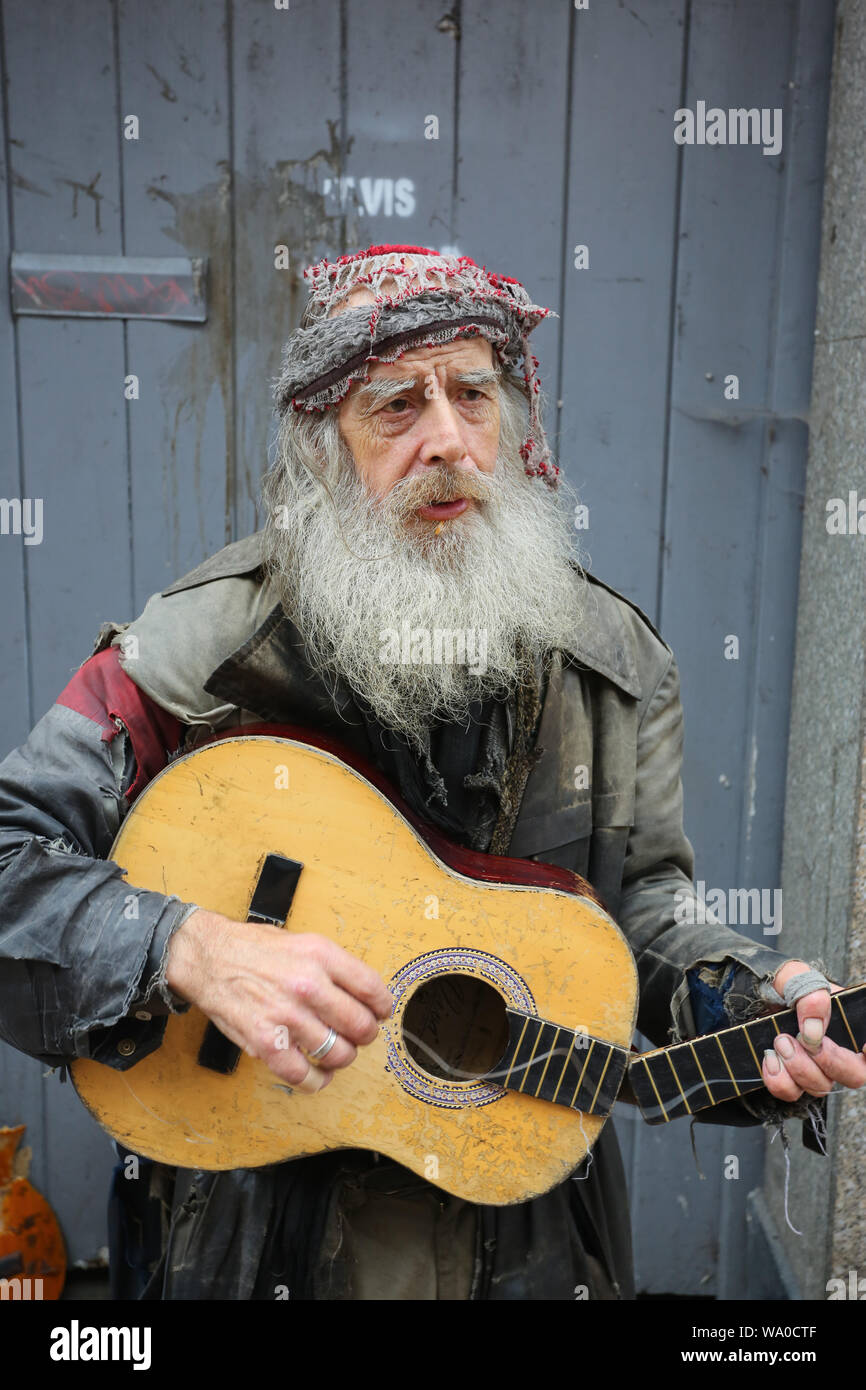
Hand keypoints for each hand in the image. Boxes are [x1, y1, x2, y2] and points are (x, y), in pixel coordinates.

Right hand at [165, 908, 392, 1093]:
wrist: (209, 958)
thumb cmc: (254, 949)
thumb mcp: (303, 942)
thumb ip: (335, 967)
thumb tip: (366, 995)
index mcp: (321, 956)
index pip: (372, 989)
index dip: (383, 1007)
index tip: (381, 1013)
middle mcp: (307, 985)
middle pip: (360, 1026)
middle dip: (365, 1034)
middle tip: (358, 1034)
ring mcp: (287, 1016)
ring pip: (338, 1054)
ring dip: (342, 1057)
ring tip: (335, 1050)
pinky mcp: (266, 1043)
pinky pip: (303, 1076)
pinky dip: (316, 1081)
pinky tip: (317, 1073)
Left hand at [760, 958, 865, 1101]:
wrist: (754, 995)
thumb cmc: (782, 985)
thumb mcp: (796, 976)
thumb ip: (811, 995)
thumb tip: (813, 1029)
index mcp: (849, 1023)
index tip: (864, 1046)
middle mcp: (840, 1050)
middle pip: (855, 1075)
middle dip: (829, 1060)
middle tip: (800, 1039)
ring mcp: (817, 1068)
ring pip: (822, 1087)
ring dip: (799, 1067)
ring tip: (780, 1041)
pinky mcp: (792, 1079)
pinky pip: (792, 1093)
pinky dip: (779, 1079)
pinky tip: (770, 1057)